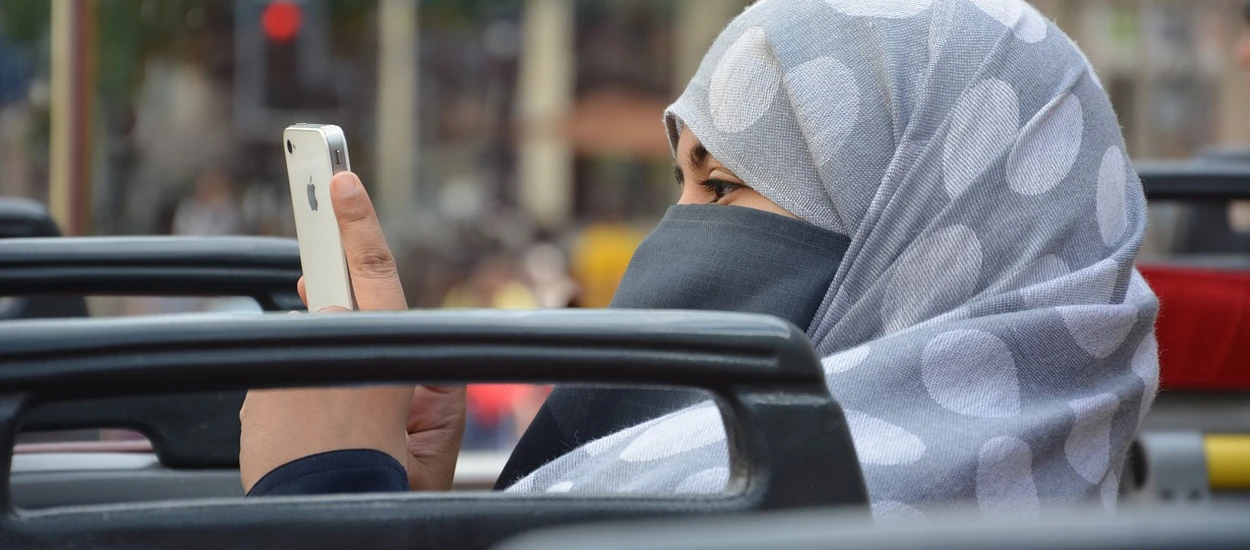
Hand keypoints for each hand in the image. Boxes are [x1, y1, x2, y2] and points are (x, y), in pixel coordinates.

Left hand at [239, 171, 465, 492]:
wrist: (331, 512)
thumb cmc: (394, 478)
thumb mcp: (437, 420)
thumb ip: (423, 366)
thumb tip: (380, 330)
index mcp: (385, 352)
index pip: (371, 269)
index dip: (356, 221)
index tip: (338, 179)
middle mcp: (331, 353)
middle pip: (329, 304)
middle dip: (332, 305)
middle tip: (335, 314)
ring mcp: (287, 373)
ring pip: (307, 353)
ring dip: (319, 381)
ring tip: (335, 432)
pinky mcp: (255, 397)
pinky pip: (278, 385)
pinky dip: (292, 405)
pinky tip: (309, 439)